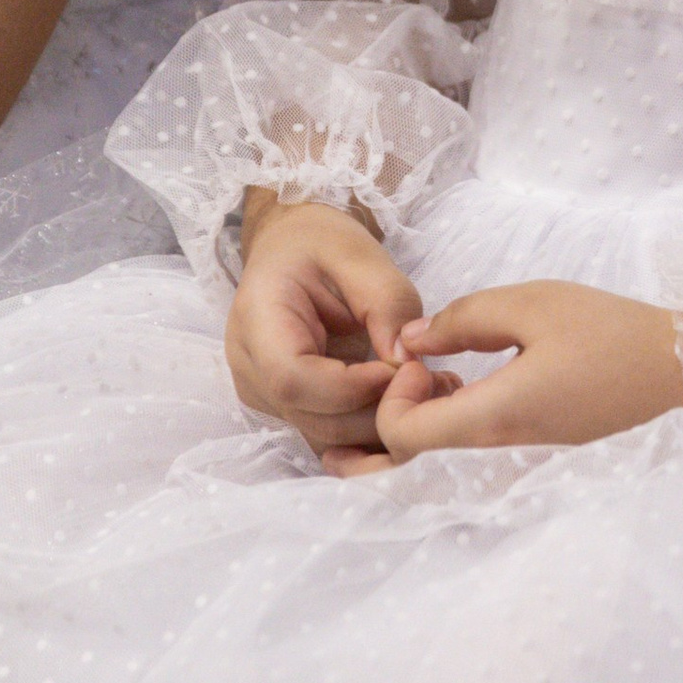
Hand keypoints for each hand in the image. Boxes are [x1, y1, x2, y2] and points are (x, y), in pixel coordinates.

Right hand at [225, 198, 424, 469]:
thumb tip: (407, 362)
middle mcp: (251, 370)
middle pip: (314, 419)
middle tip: (432, 383)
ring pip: (326, 438)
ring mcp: (266, 398)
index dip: (353, 387)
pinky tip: (405, 401)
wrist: (291, 249)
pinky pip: (331, 436)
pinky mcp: (290, 411)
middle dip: (378, 411)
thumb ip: (387, 303)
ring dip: (381, 425)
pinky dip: (371, 429)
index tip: (401, 368)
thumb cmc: (320, 244)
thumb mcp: (359, 254)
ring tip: (428, 389)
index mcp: (256, 321)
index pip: (293, 380)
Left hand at [375, 283, 682, 462]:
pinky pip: (469, 462)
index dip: (393, 397)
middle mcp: (500, 457)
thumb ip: (463, 319)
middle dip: (398, 417)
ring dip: (427, 422)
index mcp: (496, 418)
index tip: (422, 358)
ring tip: (453, 372)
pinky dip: (454, 430)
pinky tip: (479, 387)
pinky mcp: (533, 464)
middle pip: (410, 466)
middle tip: (426, 369)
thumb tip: (410, 341)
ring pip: (438, 467)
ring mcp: (518, 468)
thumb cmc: (612, 333)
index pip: (401, 439)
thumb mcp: (534, 303)